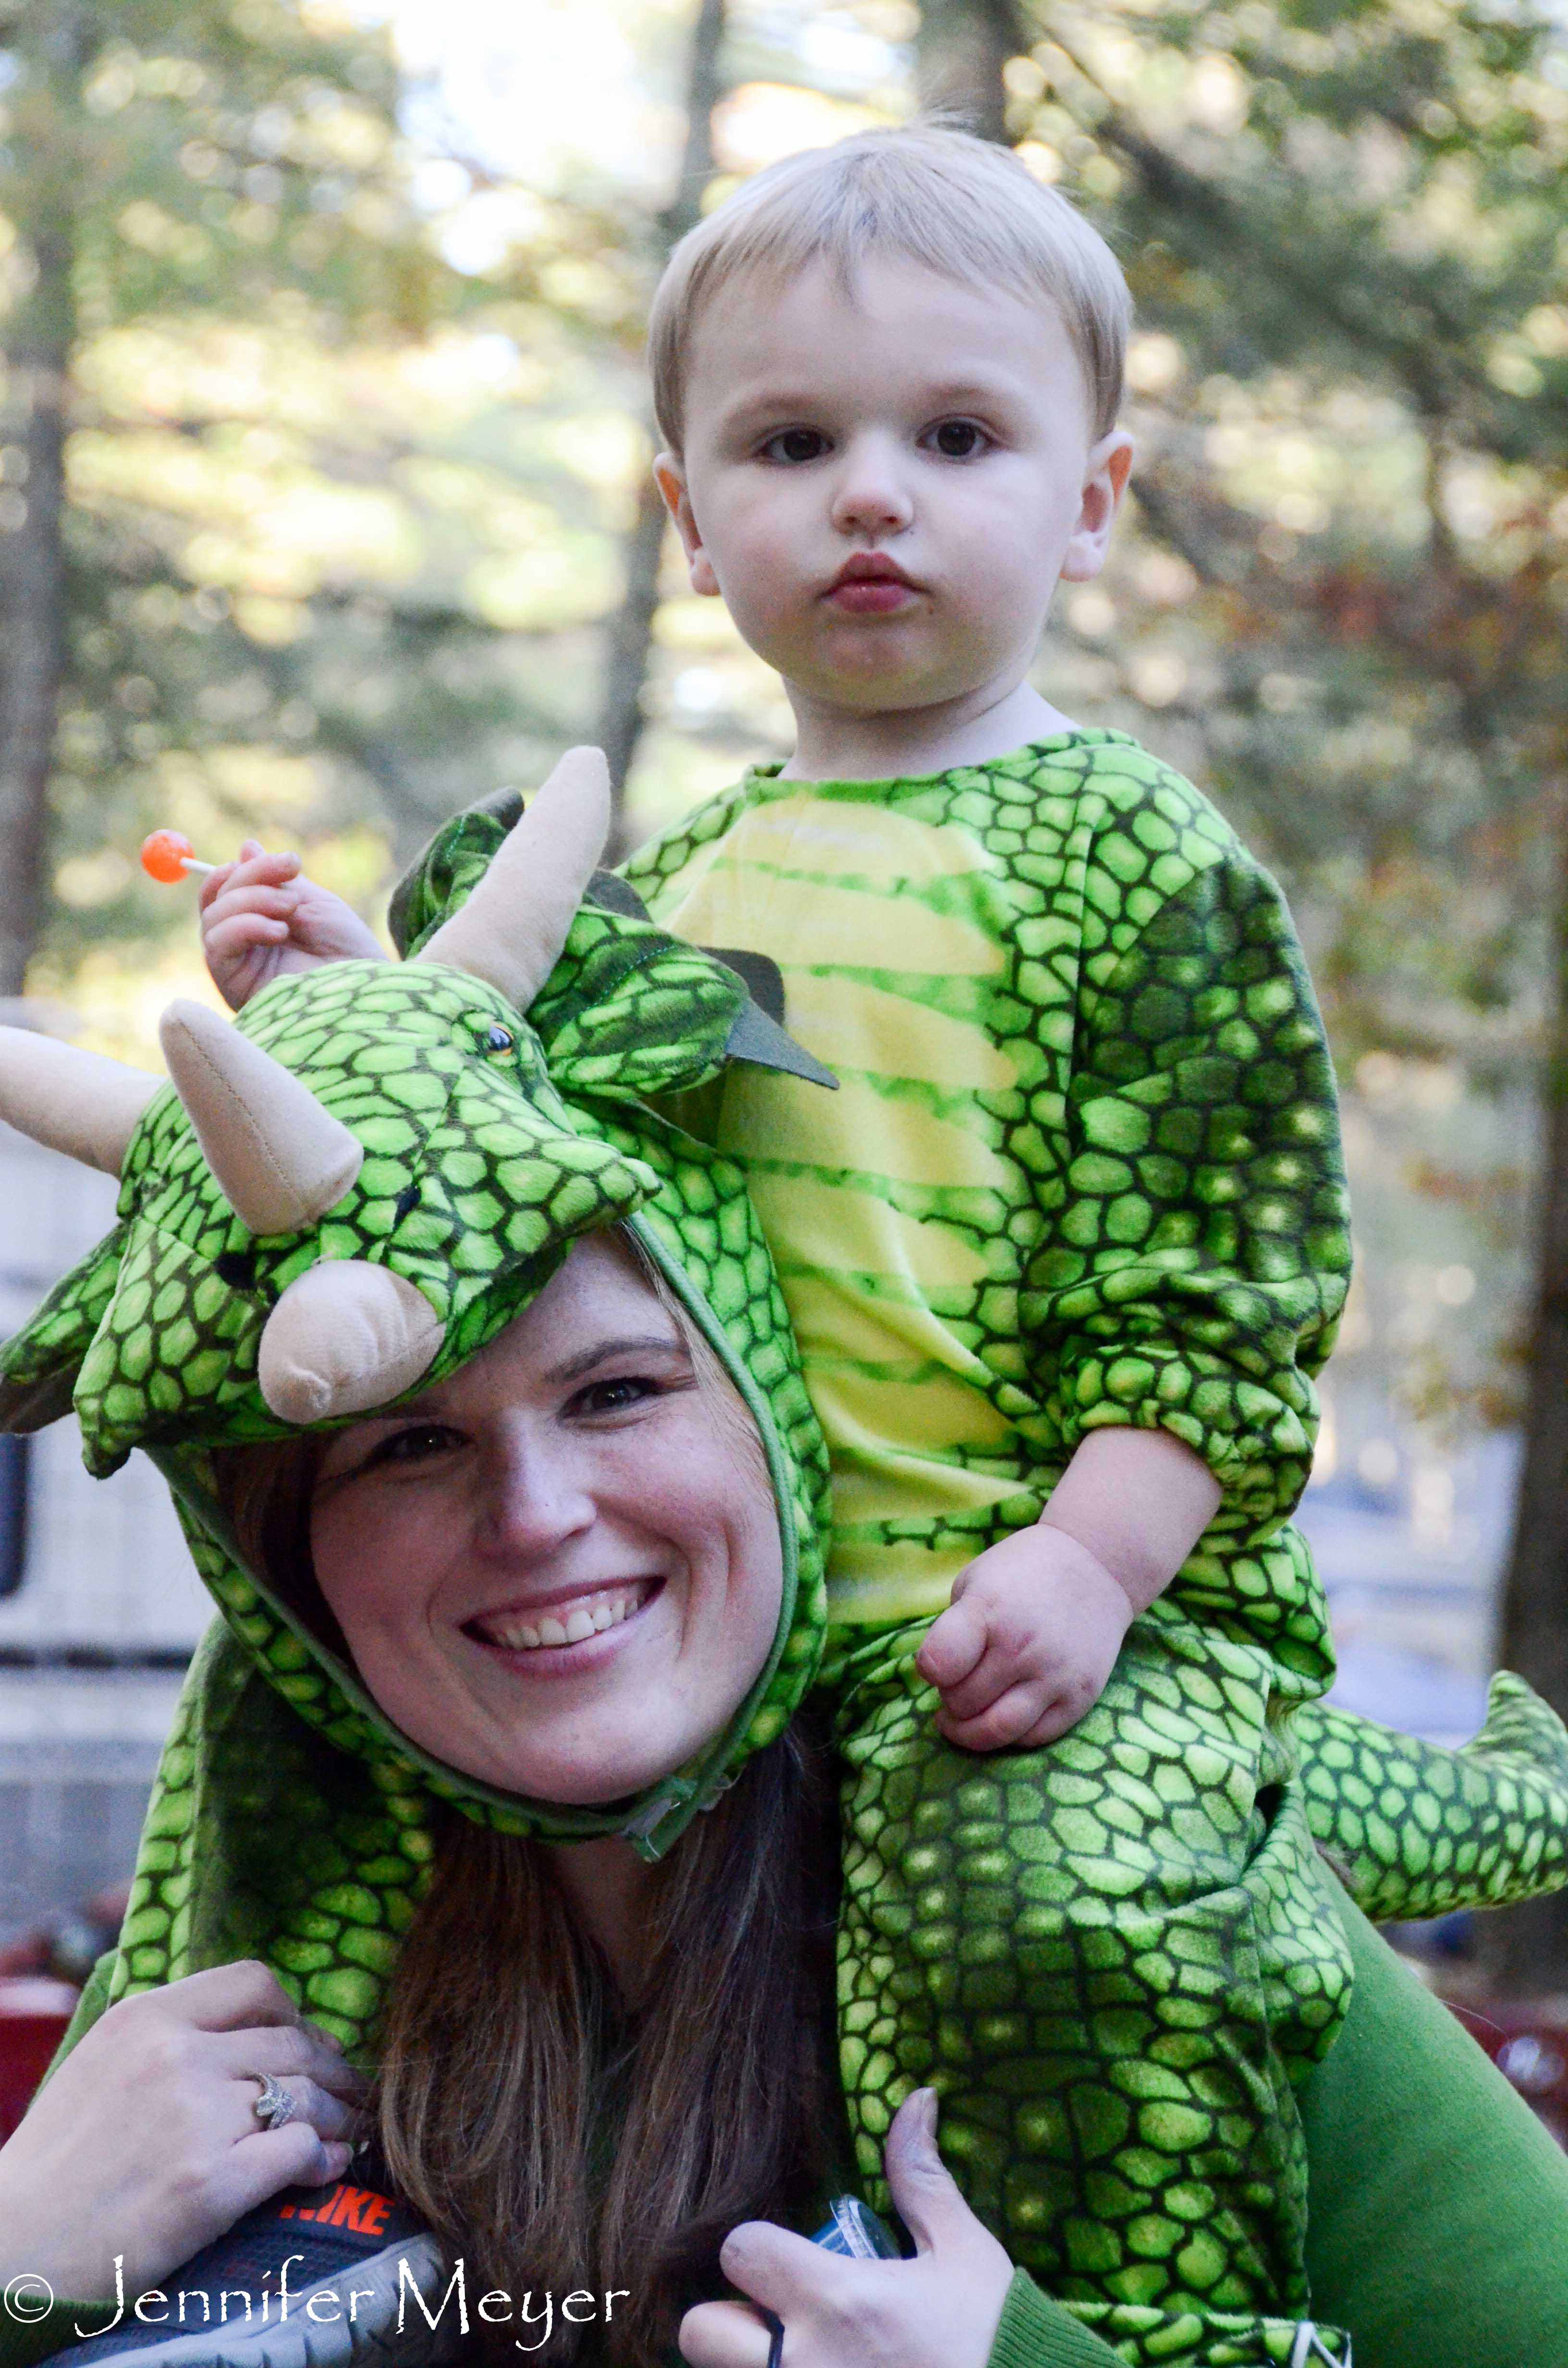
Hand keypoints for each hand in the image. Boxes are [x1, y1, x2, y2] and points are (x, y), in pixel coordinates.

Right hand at [0, 1960, 363, 2301]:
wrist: (16, 2247)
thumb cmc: (60, 2159)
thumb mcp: (102, 2062)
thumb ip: (170, 2035)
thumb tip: (251, 2028)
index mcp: (146, 2018)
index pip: (254, 1983)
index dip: (291, 2012)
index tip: (302, 2040)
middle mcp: (175, 2057)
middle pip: (292, 2043)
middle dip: (329, 2068)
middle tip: (342, 2089)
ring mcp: (196, 2120)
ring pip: (305, 2095)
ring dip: (335, 2113)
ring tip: (341, 2128)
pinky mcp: (210, 2185)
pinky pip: (298, 2152)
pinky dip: (323, 2159)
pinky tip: (326, 2166)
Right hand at [200, 840, 383, 1010]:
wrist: (366, 990)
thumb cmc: (348, 952)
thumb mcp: (314, 904)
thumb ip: (278, 880)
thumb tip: (246, 846)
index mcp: (257, 922)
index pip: (228, 887)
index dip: (250, 867)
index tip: (290, 862)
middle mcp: (241, 944)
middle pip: (216, 898)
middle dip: (251, 877)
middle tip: (291, 876)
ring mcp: (235, 965)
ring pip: (213, 918)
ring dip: (250, 900)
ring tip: (290, 909)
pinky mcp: (233, 985)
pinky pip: (216, 945)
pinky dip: (244, 926)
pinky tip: (279, 932)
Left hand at [679, 2090, 1013, 2367]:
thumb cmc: (996, 2339)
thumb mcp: (964, 2254)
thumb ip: (921, 2181)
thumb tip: (916, 2098)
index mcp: (836, 2300)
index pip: (740, 2249)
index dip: (758, 2249)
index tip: (790, 2261)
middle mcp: (803, 2363)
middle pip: (700, 2331)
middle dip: (729, 2321)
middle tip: (778, 2322)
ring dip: (751, 2364)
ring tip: (807, 2357)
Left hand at [915, 1525, 1132, 1750]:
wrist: (1096, 1566)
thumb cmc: (1022, 1573)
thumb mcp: (975, 1581)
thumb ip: (953, 1630)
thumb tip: (939, 1679)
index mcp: (990, 1610)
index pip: (939, 1665)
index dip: (928, 1670)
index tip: (935, 1664)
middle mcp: (1023, 1647)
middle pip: (963, 1702)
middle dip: (950, 1698)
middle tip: (956, 1684)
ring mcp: (1055, 1676)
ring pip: (996, 1731)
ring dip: (970, 1731)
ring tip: (965, 1717)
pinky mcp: (1080, 1697)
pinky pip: (1034, 1737)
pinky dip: (1009, 1735)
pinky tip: (1001, 1714)